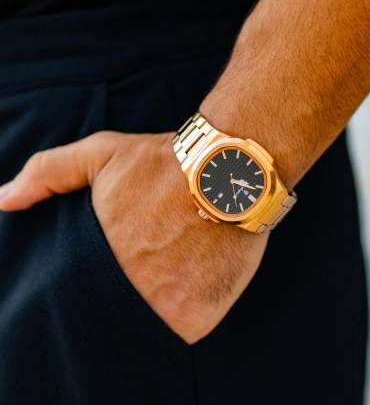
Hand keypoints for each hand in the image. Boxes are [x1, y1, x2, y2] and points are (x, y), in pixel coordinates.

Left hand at [0, 131, 268, 342]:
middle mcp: (126, 288)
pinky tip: (192, 286)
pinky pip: (181, 334)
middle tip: (144, 275)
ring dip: (154, 312)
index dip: (89, 289)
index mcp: (97, 257)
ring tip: (171, 278)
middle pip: (110, 314)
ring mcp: (163, 307)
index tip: (108, 275)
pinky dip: (183, 318)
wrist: (228, 170)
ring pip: (146, 328)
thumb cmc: (164, 162)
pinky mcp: (198, 317)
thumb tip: (3, 201)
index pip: (75, 294)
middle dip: (121, 300)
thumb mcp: (101, 154)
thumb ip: (48, 173)